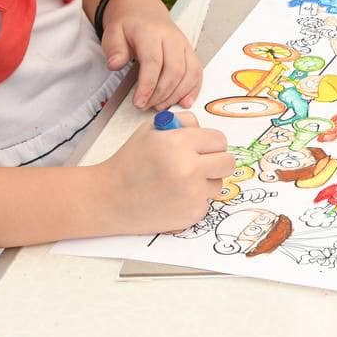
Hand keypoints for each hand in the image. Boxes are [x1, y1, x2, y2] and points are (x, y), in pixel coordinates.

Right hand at [96, 112, 235, 234]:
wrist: (108, 199)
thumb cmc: (130, 162)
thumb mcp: (151, 130)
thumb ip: (182, 122)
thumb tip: (203, 128)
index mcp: (179, 143)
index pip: (219, 140)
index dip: (209, 143)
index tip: (199, 148)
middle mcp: (189, 168)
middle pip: (228, 162)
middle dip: (215, 161)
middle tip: (198, 164)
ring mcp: (192, 194)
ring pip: (219, 184)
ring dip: (206, 182)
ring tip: (180, 182)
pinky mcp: (191, 214)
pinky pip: (206, 203)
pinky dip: (194, 200)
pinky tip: (173, 198)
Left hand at [101, 0, 201, 110]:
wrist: (144, 12)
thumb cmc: (128, 26)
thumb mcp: (112, 33)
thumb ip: (113, 49)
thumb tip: (115, 64)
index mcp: (151, 32)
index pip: (153, 61)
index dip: (148, 85)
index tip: (139, 102)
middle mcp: (172, 38)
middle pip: (175, 70)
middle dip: (162, 93)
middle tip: (147, 105)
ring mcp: (184, 45)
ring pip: (189, 73)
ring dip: (176, 94)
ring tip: (160, 105)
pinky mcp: (191, 52)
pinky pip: (197, 72)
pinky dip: (193, 89)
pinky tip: (184, 101)